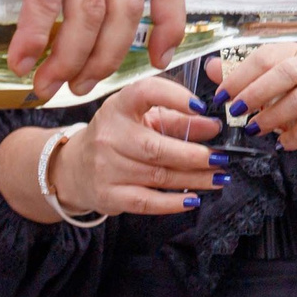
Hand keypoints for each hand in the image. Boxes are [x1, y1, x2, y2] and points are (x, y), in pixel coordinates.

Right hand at [0, 0, 186, 99]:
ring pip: (90, 9)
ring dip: (70, 57)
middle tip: (80, 86)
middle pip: (125, 7)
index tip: (158, 60)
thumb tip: (87, 17)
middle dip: (105, 58)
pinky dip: (36, 36)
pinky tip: (24, 61)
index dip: (169, 25)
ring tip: (48, 84)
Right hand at [40, 76, 227, 216]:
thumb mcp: (143, 119)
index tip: (201, 106)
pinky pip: (147, 202)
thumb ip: (179, 120)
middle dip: (194, 155)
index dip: (175, 97)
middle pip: (157, 147)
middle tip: (222, 158)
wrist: (74, 168)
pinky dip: (174, 203)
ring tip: (218, 178)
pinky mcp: (109, 196)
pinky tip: (194, 200)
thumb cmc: (117, 137)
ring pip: (158, 176)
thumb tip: (214, 126)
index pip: (145, 93)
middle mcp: (108, 135)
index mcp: (118, 107)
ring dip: (194, 179)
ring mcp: (105, 168)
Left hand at [212, 43, 296, 150]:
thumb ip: (245, 72)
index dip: (240, 76)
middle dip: (255, 93)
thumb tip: (212, 67)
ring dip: (272, 117)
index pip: (266, 56)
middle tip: (235, 111)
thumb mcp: (280, 72)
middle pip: (285, 73)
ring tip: (254, 129)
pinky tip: (281, 143)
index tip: (222, 95)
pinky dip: (295, 137)